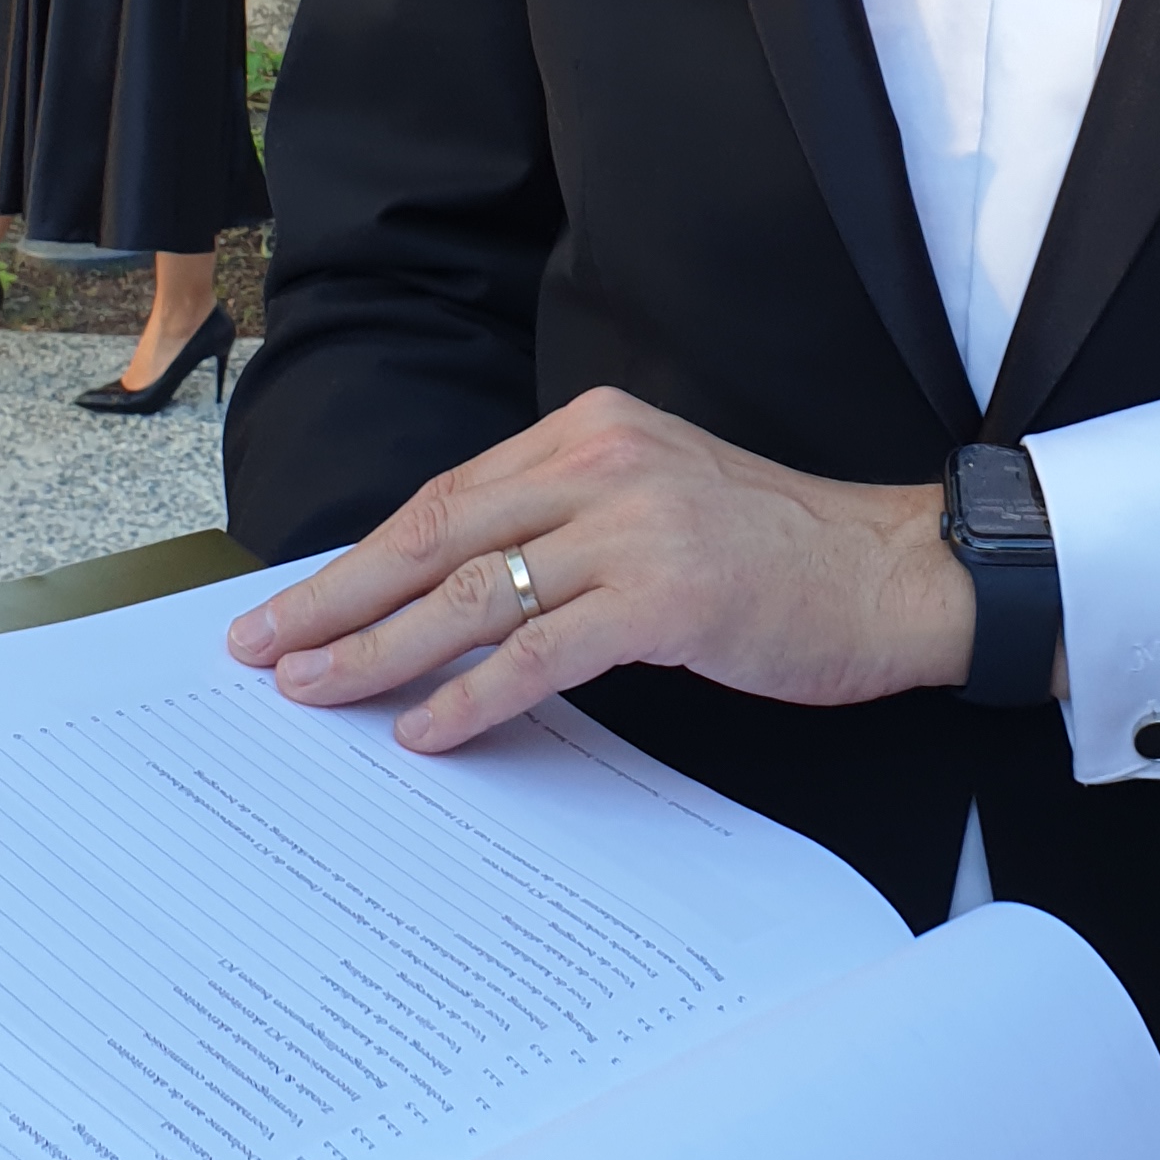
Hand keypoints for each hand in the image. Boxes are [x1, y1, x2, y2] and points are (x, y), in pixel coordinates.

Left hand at [227, 387, 975, 753]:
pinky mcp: (668, 598)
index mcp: (595, 428)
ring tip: (314, 689)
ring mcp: (638, 525)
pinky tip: (423, 730)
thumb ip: (566, 524)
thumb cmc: (780, 555)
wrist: (898, 574)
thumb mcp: (660, 501)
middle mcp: (606, 460)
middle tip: (261, 649)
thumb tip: (445, 595)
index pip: (449, 494)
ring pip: (474, 591)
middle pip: (438, 531)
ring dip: (380, 648)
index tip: (293, 603)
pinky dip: (473, 695)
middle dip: (338, 596)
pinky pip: (542, 652)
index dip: (362, 556)